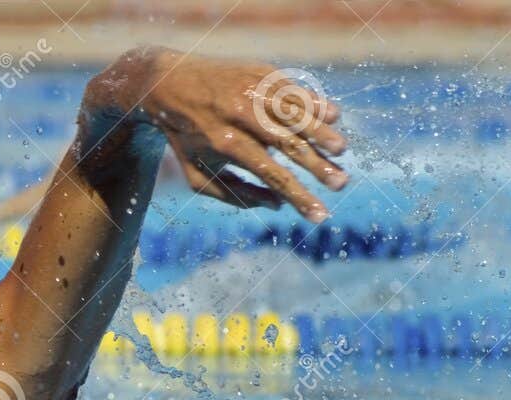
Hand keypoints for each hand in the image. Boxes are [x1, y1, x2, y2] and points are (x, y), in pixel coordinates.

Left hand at [88, 48, 347, 221]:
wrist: (167, 83)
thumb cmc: (186, 139)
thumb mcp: (198, 175)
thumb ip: (236, 195)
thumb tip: (278, 205)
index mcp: (225, 144)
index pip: (271, 175)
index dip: (298, 196)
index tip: (321, 215)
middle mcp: (240, 114)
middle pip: (288, 144)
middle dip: (318, 166)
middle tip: (342, 183)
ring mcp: (251, 90)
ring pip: (295, 112)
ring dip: (321, 132)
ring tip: (341, 150)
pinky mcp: (260, 72)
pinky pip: (292, 88)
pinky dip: (313, 101)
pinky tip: (333, 115)